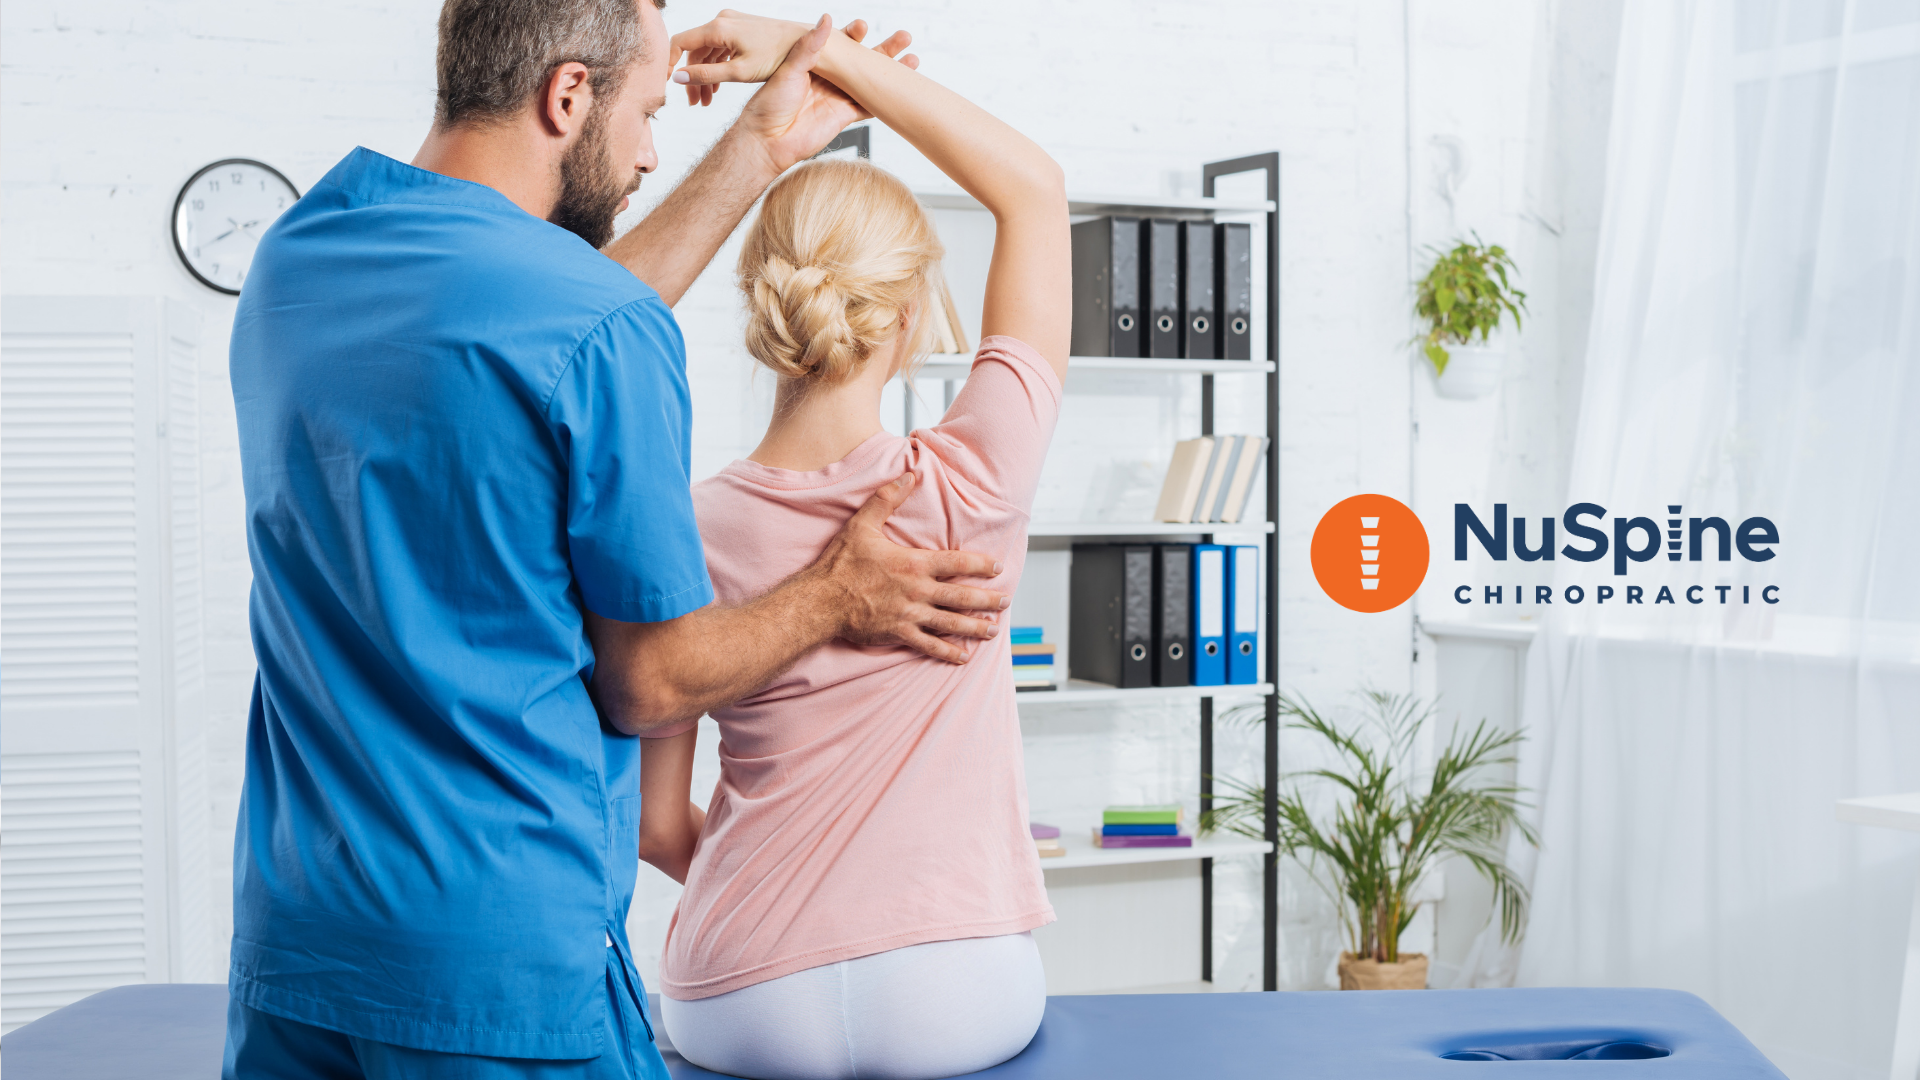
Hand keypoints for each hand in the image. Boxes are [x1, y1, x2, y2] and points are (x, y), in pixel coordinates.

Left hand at [675, 14, 918, 172]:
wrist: (767, 141)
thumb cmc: (768, 104)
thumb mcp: (789, 69)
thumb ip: (810, 47)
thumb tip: (827, 20)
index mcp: (815, 61)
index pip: (841, 43)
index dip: (855, 34)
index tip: (863, 26)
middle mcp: (831, 77)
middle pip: (863, 59)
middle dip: (884, 48)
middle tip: (903, 37)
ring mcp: (839, 96)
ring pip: (872, 81)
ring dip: (891, 71)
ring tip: (912, 60)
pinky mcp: (845, 116)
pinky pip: (870, 106)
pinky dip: (887, 100)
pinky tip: (904, 90)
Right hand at [808, 472, 1007, 662]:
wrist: (822, 600)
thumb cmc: (842, 562)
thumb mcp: (862, 524)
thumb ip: (887, 499)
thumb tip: (909, 474)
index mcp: (914, 563)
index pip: (957, 562)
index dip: (980, 564)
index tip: (997, 566)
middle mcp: (918, 590)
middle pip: (962, 596)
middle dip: (987, 600)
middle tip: (1005, 601)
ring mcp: (910, 614)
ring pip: (951, 622)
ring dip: (975, 626)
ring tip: (993, 629)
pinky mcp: (899, 633)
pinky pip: (929, 645)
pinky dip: (948, 652)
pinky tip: (963, 656)